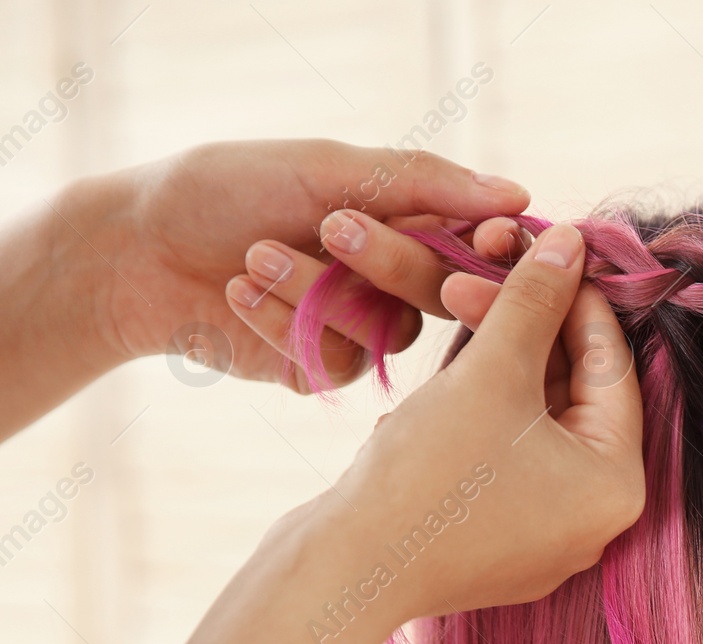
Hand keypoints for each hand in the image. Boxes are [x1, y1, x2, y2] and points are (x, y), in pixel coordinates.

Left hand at [80, 138, 531, 389]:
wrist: (137, 250)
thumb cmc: (228, 189)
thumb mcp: (329, 168)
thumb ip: (424, 183)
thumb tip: (517, 195)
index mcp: (408, 220)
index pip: (482, 243)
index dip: (491, 248)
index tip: (484, 239)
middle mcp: (396, 278)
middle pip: (441, 288)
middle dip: (386, 259)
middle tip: (332, 228)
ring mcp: (364, 327)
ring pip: (390, 329)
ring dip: (319, 290)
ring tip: (255, 255)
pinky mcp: (326, 368)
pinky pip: (344, 361)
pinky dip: (289, 323)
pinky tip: (241, 293)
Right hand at [308, 221, 645, 618]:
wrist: (341, 572)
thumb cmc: (427, 476)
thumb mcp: (491, 372)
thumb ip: (535, 302)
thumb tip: (572, 240)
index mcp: (616, 487)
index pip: (612, 372)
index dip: (580, 302)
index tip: (552, 250)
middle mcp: (591, 521)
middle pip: (575, 399)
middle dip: (532, 332)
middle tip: (487, 277)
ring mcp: (542, 538)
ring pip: (533, 425)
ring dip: (500, 365)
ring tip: (459, 312)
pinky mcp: (492, 543)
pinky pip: (501, 459)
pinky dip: (479, 412)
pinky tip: (443, 380)